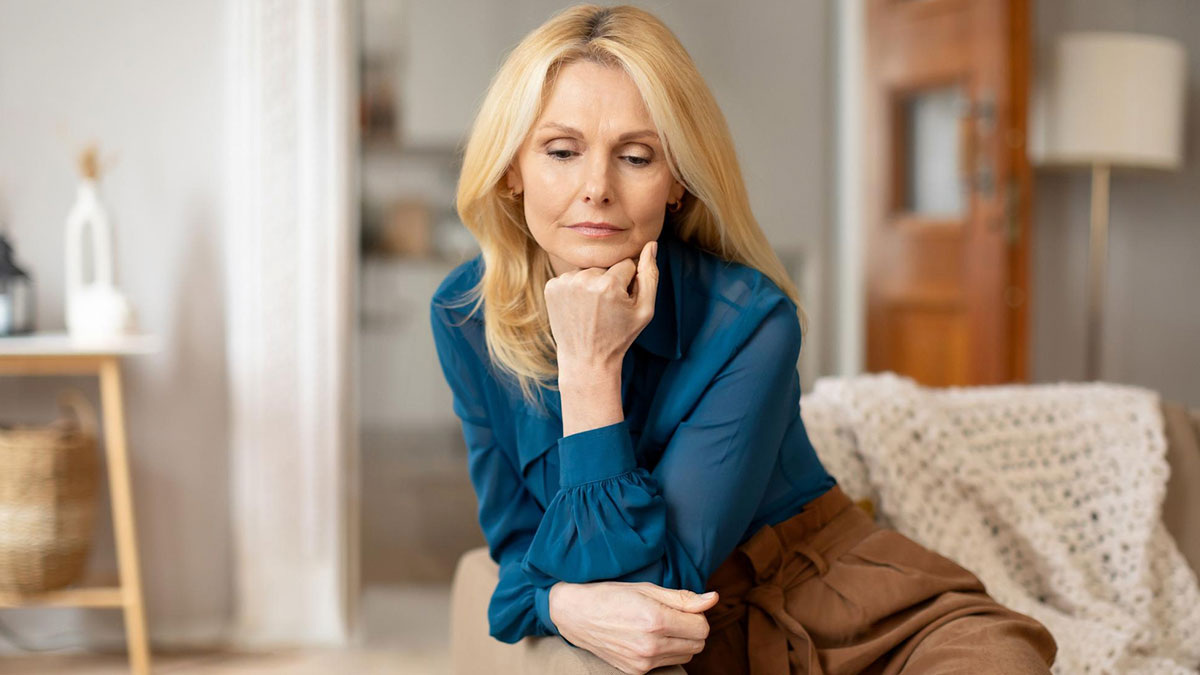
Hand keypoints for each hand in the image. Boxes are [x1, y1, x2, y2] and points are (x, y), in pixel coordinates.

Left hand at [543, 240, 657, 372]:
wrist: (586, 359)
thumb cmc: (619, 336)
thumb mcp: (644, 310)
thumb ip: (650, 275)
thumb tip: (651, 244)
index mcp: (608, 284)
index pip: (627, 263)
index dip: (628, 282)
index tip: (622, 303)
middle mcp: (584, 279)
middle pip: (606, 266)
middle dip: (610, 281)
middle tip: (606, 308)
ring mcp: (564, 282)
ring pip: (588, 270)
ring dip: (592, 284)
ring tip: (592, 309)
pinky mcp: (551, 287)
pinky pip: (572, 276)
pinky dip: (576, 288)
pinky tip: (578, 307)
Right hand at [549, 580, 716, 674]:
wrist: (576, 614)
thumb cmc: (611, 595)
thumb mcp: (648, 589)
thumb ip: (683, 598)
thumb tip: (713, 598)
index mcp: (656, 620)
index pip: (702, 627)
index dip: (697, 615)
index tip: (684, 607)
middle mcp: (651, 645)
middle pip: (698, 644)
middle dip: (692, 629)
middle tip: (673, 615)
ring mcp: (643, 662)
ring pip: (686, 656)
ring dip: (682, 642)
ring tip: (661, 626)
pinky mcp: (635, 671)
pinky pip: (667, 663)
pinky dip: (666, 651)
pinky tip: (649, 638)